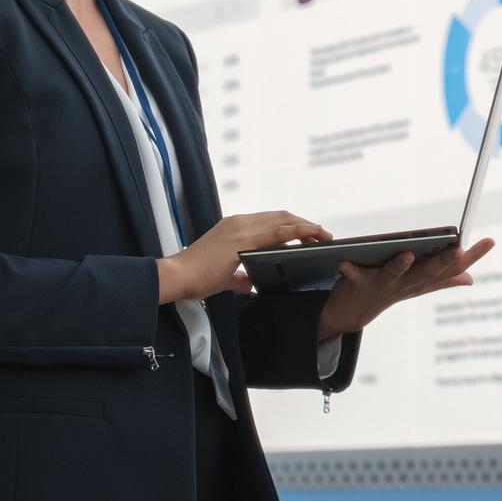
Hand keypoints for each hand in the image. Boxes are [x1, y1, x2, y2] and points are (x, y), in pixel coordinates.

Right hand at [158, 210, 330, 303]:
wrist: (177, 276)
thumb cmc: (196, 277)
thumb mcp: (224, 276)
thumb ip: (238, 278)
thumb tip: (249, 284)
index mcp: (234, 227)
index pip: (270, 221)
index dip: (290, 225)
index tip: (307, 233)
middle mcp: (239, 222)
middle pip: (280, 216)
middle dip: (303, 223)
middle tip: (322, 234)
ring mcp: (241, 228)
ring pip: (283, 220)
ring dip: (306, 226)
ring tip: (324, 235)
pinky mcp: (243, 239)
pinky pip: (278, 231)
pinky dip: (299, 231)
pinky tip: (312, 235)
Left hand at [317, 238, 495, 339]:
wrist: (352, 314)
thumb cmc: (387, 291)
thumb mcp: (416, 285)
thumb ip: (442, 279)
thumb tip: (470, 278)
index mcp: (422, 280)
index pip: (452, 269)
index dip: (472, 257)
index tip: (490, 241)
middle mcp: (407, 283)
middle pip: (428, 272)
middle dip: (443, 262)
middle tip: (457, 249)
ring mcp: (383, 285)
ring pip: (394, 274)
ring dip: (400, 266)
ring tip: (407, 253)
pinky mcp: (359, 284)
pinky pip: (354, 276)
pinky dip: (350, 269)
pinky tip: (344, 260)